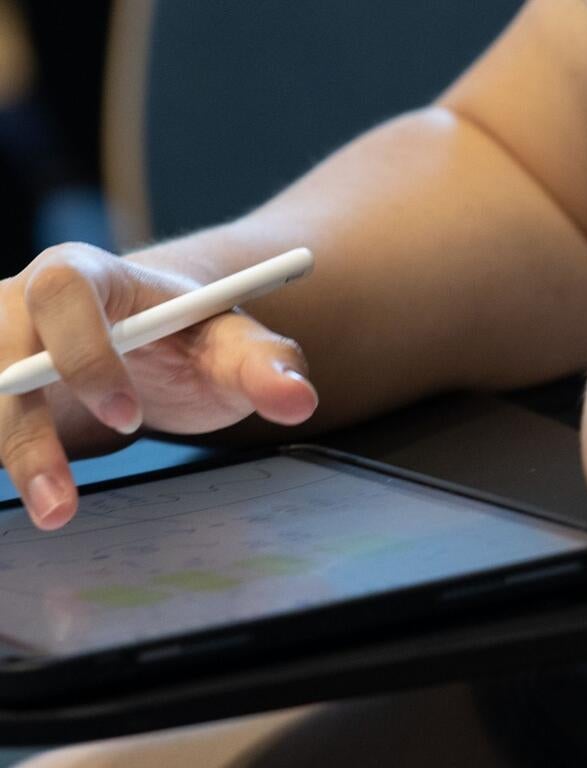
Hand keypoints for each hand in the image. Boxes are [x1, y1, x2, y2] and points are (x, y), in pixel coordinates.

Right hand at [0, 243, 317, 529]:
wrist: (153, 351)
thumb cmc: (193, 342)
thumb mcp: (233, 347)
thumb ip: (266, 364)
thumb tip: (299, 399)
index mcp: (91, 275)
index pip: (64, 294)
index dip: (86, 354)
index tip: (128, 417)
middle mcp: (27, 304)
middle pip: (0, 356)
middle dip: (25, 430)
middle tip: (62, 505)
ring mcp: (0, 347)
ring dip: (10, 455)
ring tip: (55, 513)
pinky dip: (4, 456)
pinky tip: (30, 491)